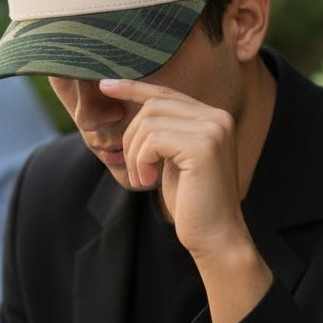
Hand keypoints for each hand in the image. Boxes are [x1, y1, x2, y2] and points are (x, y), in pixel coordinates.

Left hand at [99, 78, 271, 322]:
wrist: (216, 236)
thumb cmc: (192, 202)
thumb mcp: (172, 159)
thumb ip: (162, 132)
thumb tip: (132, 102)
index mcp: (213, 117)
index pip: (166, 93)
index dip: (133, 87)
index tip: (105, 85)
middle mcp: (217, 117)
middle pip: (152, 106)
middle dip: (132, 137)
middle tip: (135, 170)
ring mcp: (213, 129)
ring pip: (148, 122)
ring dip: (135, 153)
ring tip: (143, 178)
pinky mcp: (203, 146)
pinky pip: (153, 139)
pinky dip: (141, 161)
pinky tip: (148, 181)